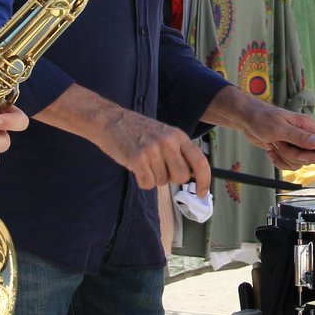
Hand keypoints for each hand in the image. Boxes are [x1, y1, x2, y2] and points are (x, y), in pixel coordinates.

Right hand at [94, 107, 211, 193]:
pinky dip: (142, 181)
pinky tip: (136, 167)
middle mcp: (168, 142)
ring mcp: (153, 150)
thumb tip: (193, 176)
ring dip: (153, 177)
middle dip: (171, 178)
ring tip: (144, 162)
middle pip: (181, 176)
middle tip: (158, 167)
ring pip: (163, 182)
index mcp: (178, 136)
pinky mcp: (137, 158)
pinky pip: (147, 183)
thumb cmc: (138, 130)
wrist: (110, 120)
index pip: (200, 161)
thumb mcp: (164, 134)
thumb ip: (179, 152)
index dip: (205, 181)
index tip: (202, 193)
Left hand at [228, 98, 314, 170]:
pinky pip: (290, 164)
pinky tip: (271, 151)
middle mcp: (305, 135)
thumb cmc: (261, 119)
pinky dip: (279, 161)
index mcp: (307, 126)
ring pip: (299, 163)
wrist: (246, 120)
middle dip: (293, 156)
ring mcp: (296, 144)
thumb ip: (299, 137)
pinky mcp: (288, 150)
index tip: (300, 154)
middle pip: (311, 157)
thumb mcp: (279, 129)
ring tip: (274, 144)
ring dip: (284, 157)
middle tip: (280, 143)